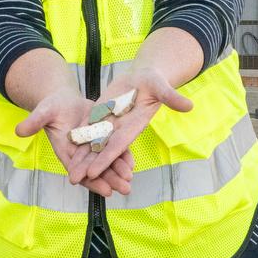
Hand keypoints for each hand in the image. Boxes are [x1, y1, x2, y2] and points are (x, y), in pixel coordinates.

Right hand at [15, 91, 135, 196]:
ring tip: (130, 180)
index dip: (93, 182)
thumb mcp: (43, 112)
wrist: (63, 100)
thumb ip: (34, 122)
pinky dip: (123, 156)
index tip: (105, 191)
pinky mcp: (102, 136)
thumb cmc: (51, 107)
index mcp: (67, 152)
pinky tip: (132, 163)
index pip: (81, 171)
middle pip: (97, 170)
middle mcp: (81, 153)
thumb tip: (19, 130)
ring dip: (119, 171)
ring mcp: (92, 146)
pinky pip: (114, 148)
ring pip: (107, 162)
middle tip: (125, 189)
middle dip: (111, 180)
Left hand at [74, 70, 192, 186]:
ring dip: (82, 158)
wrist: (144, 77)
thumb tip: (190, 106)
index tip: (93, 173)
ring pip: (93, 143)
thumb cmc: (154, 82)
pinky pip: (89, 128)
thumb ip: (172, 98)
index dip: (105, 159)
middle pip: (101, 150)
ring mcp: (109, 122)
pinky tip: (68, 149)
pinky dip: (79, 139)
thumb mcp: (162, 87)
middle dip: (88, 166)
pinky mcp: (102, 113)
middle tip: (73, 180)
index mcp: (132, 126)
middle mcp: (119, 128)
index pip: (116, 146)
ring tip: (70, 173)